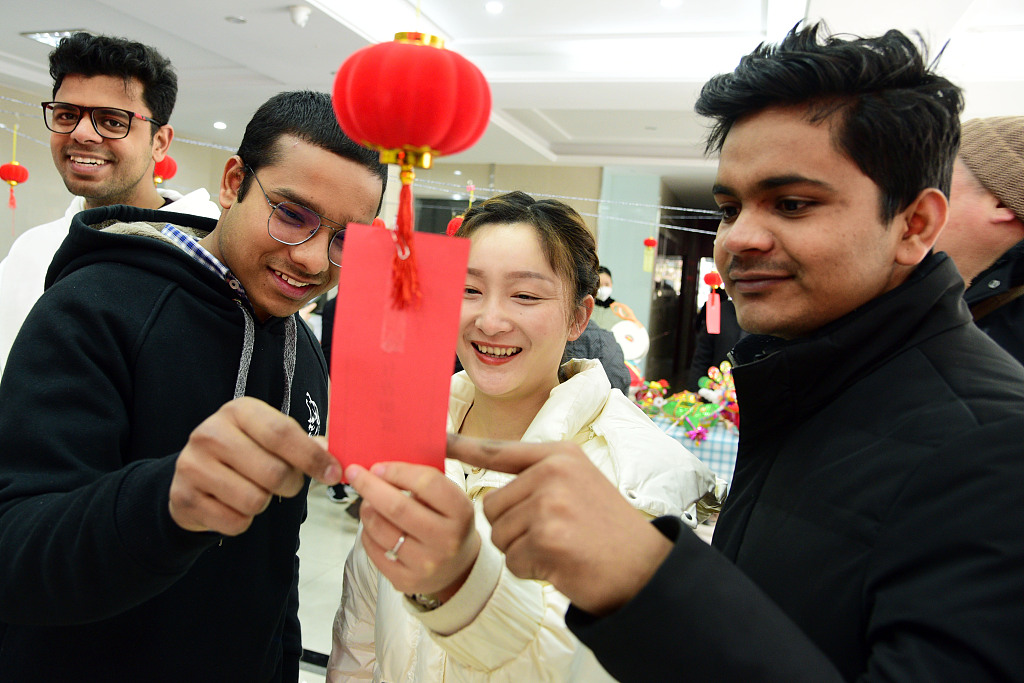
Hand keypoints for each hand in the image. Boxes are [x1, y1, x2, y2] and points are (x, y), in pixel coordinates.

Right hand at [169, 397, 341, 534]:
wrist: (192, 475)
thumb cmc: (243, 452)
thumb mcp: (268, 437)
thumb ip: (302, 444)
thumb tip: (333, 458)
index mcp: (239, 411)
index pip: (282, 433)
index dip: (312, 457)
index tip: (333, 473)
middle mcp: (211, 433)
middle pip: (273, 472)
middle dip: (291, 485)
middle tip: (286, 483)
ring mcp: (193, 465)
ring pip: (255, 500)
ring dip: (264, 503)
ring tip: (254, 490)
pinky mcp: (185, 498)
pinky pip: (235, 522)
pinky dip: (243, 520)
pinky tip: (232, 504)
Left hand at [345, 462, 479, 600]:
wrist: (458, 568)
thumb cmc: (448, 524)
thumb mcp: (449, 500)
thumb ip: (423, 483)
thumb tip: (380, 470)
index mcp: (460, 512)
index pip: (427, 483)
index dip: (398, 471)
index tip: (378, 467)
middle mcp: (446, 540)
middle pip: (397, 507)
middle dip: (370, 486)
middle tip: (354, 474)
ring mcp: (425, 563)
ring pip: (380, 529)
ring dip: (367, 509)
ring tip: (368, 502)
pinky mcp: (405, 580)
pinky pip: (374, 550)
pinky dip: (368, 532)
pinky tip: (374, 525)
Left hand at [447, 434, 671, 615]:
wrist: (644, 568)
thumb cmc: (607, 531)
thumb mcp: (579, 486)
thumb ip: (539, 479)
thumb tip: (490, 493)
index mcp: (559, 454)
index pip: (499, 450)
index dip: (464, 447)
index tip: (436, 438)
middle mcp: (553, 472)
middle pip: (491, 505)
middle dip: (512, 529)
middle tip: (553, 536)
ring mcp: (550, 503)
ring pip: (498, 534)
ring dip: (522, 551)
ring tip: (560, 548)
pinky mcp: (547, 537)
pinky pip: (512, 560)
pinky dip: (531, 570)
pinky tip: (561, 565)